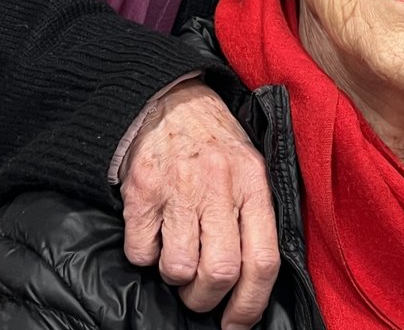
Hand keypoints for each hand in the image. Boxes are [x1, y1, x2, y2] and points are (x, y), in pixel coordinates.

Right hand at [120, 79, 279, 329]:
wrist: (168, 95)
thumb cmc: (213, 141)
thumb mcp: (249, 165)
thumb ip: (255, 215)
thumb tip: (255, 282)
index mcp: (253, 182)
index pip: (263, 260)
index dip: (250, 305)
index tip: (237, 323)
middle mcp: (218, 184)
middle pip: (220, 272)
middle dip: (206, 297)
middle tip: (199, 292)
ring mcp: (178, 186)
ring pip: (178, 268)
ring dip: (175, 275)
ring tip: (176, 253)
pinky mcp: (142, 190)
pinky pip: (140, 252)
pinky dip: (144, 255)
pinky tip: (152, 232)